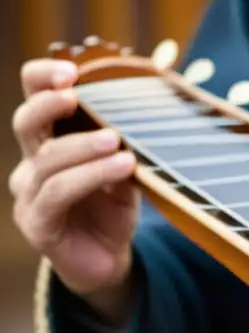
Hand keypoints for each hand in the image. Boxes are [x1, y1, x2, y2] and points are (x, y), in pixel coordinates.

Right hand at [9, 58, 138, 324]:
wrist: (108, 262)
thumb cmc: (111, 212)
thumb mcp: (124, 175)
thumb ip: (122, 148)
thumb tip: (137, 118)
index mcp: (48, 144)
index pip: (32, 100)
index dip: (41, 80)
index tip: (70, 70)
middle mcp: (31, 165)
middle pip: (26, 123)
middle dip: (49, 103)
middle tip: (77, 94)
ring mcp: (30, 195)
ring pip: (47, 160)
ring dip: (83, 146)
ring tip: (117, 143)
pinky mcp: (38, 223)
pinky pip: (58, 192)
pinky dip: (90, 175)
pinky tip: (121, 166)